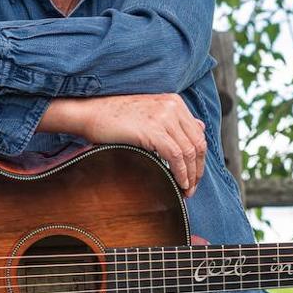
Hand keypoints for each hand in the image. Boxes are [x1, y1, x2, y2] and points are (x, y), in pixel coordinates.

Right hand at [42, 94, 206, 197]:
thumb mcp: (150, 114)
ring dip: (190, 175)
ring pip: (189, 151)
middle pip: (197, 143)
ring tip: (186, 190)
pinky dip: (181, 173)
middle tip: (192, 187)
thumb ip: (175, 120)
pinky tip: (179, 183)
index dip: (200, 158)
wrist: (91, 112)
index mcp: (174, 102)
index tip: (194, 175)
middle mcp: (172, 107)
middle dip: (198, 169)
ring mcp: (164, 117)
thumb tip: (200, 127)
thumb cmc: (115, 117)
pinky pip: (176, 156)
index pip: (198, 133)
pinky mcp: (154, 130)